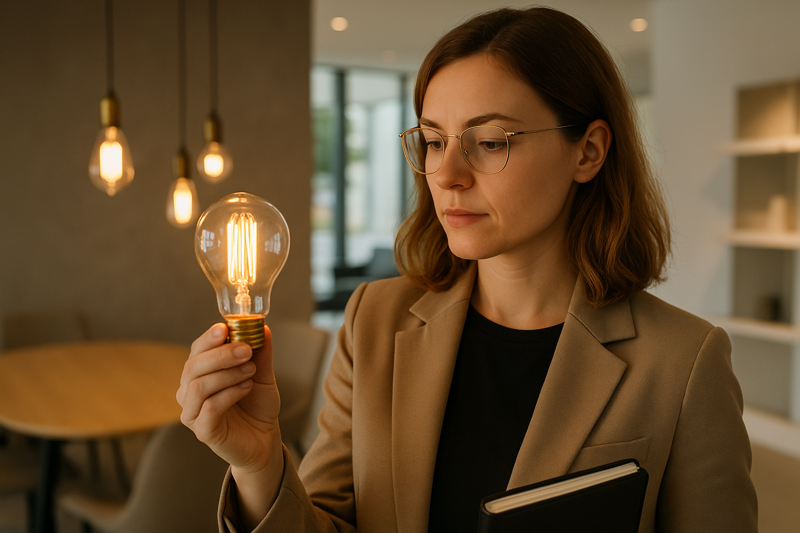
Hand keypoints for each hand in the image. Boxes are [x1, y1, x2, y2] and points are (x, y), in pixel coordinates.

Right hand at [177, 323, 282, 475]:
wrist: (265, 438)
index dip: (208, 338)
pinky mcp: (203, 431)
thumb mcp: (263, 374)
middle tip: (246, 349)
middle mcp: (189, 392)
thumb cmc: (257, 405)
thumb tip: (262, 327)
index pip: (196, 350)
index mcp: (200, 373)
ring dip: (227, 374)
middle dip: (220, 355)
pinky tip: (247, 387)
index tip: (225, 328)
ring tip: (251, 370)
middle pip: (193, 367)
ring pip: (199, 386)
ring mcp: (193, 413)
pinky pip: (209, 408)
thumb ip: (260, 353)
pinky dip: (230, 394)